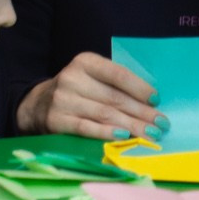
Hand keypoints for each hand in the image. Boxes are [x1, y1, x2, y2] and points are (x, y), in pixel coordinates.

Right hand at [16, 52, 163, 141]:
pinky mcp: (56, 120)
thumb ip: (115, 85)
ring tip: (150, 135)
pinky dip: (106, 133)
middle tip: (162, 124)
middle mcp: (72, 78)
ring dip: (132, 126)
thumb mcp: (92, 78)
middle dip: (142, 113)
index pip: (117, 74)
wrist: (36, 105)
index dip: (139, 88)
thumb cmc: (77, 92)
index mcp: (85, 62)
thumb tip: (151, 104)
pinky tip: (124, 137)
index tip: (157, 101)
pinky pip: (86, 128)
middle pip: (114, 98)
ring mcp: (63, 100)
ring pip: (104, 114)